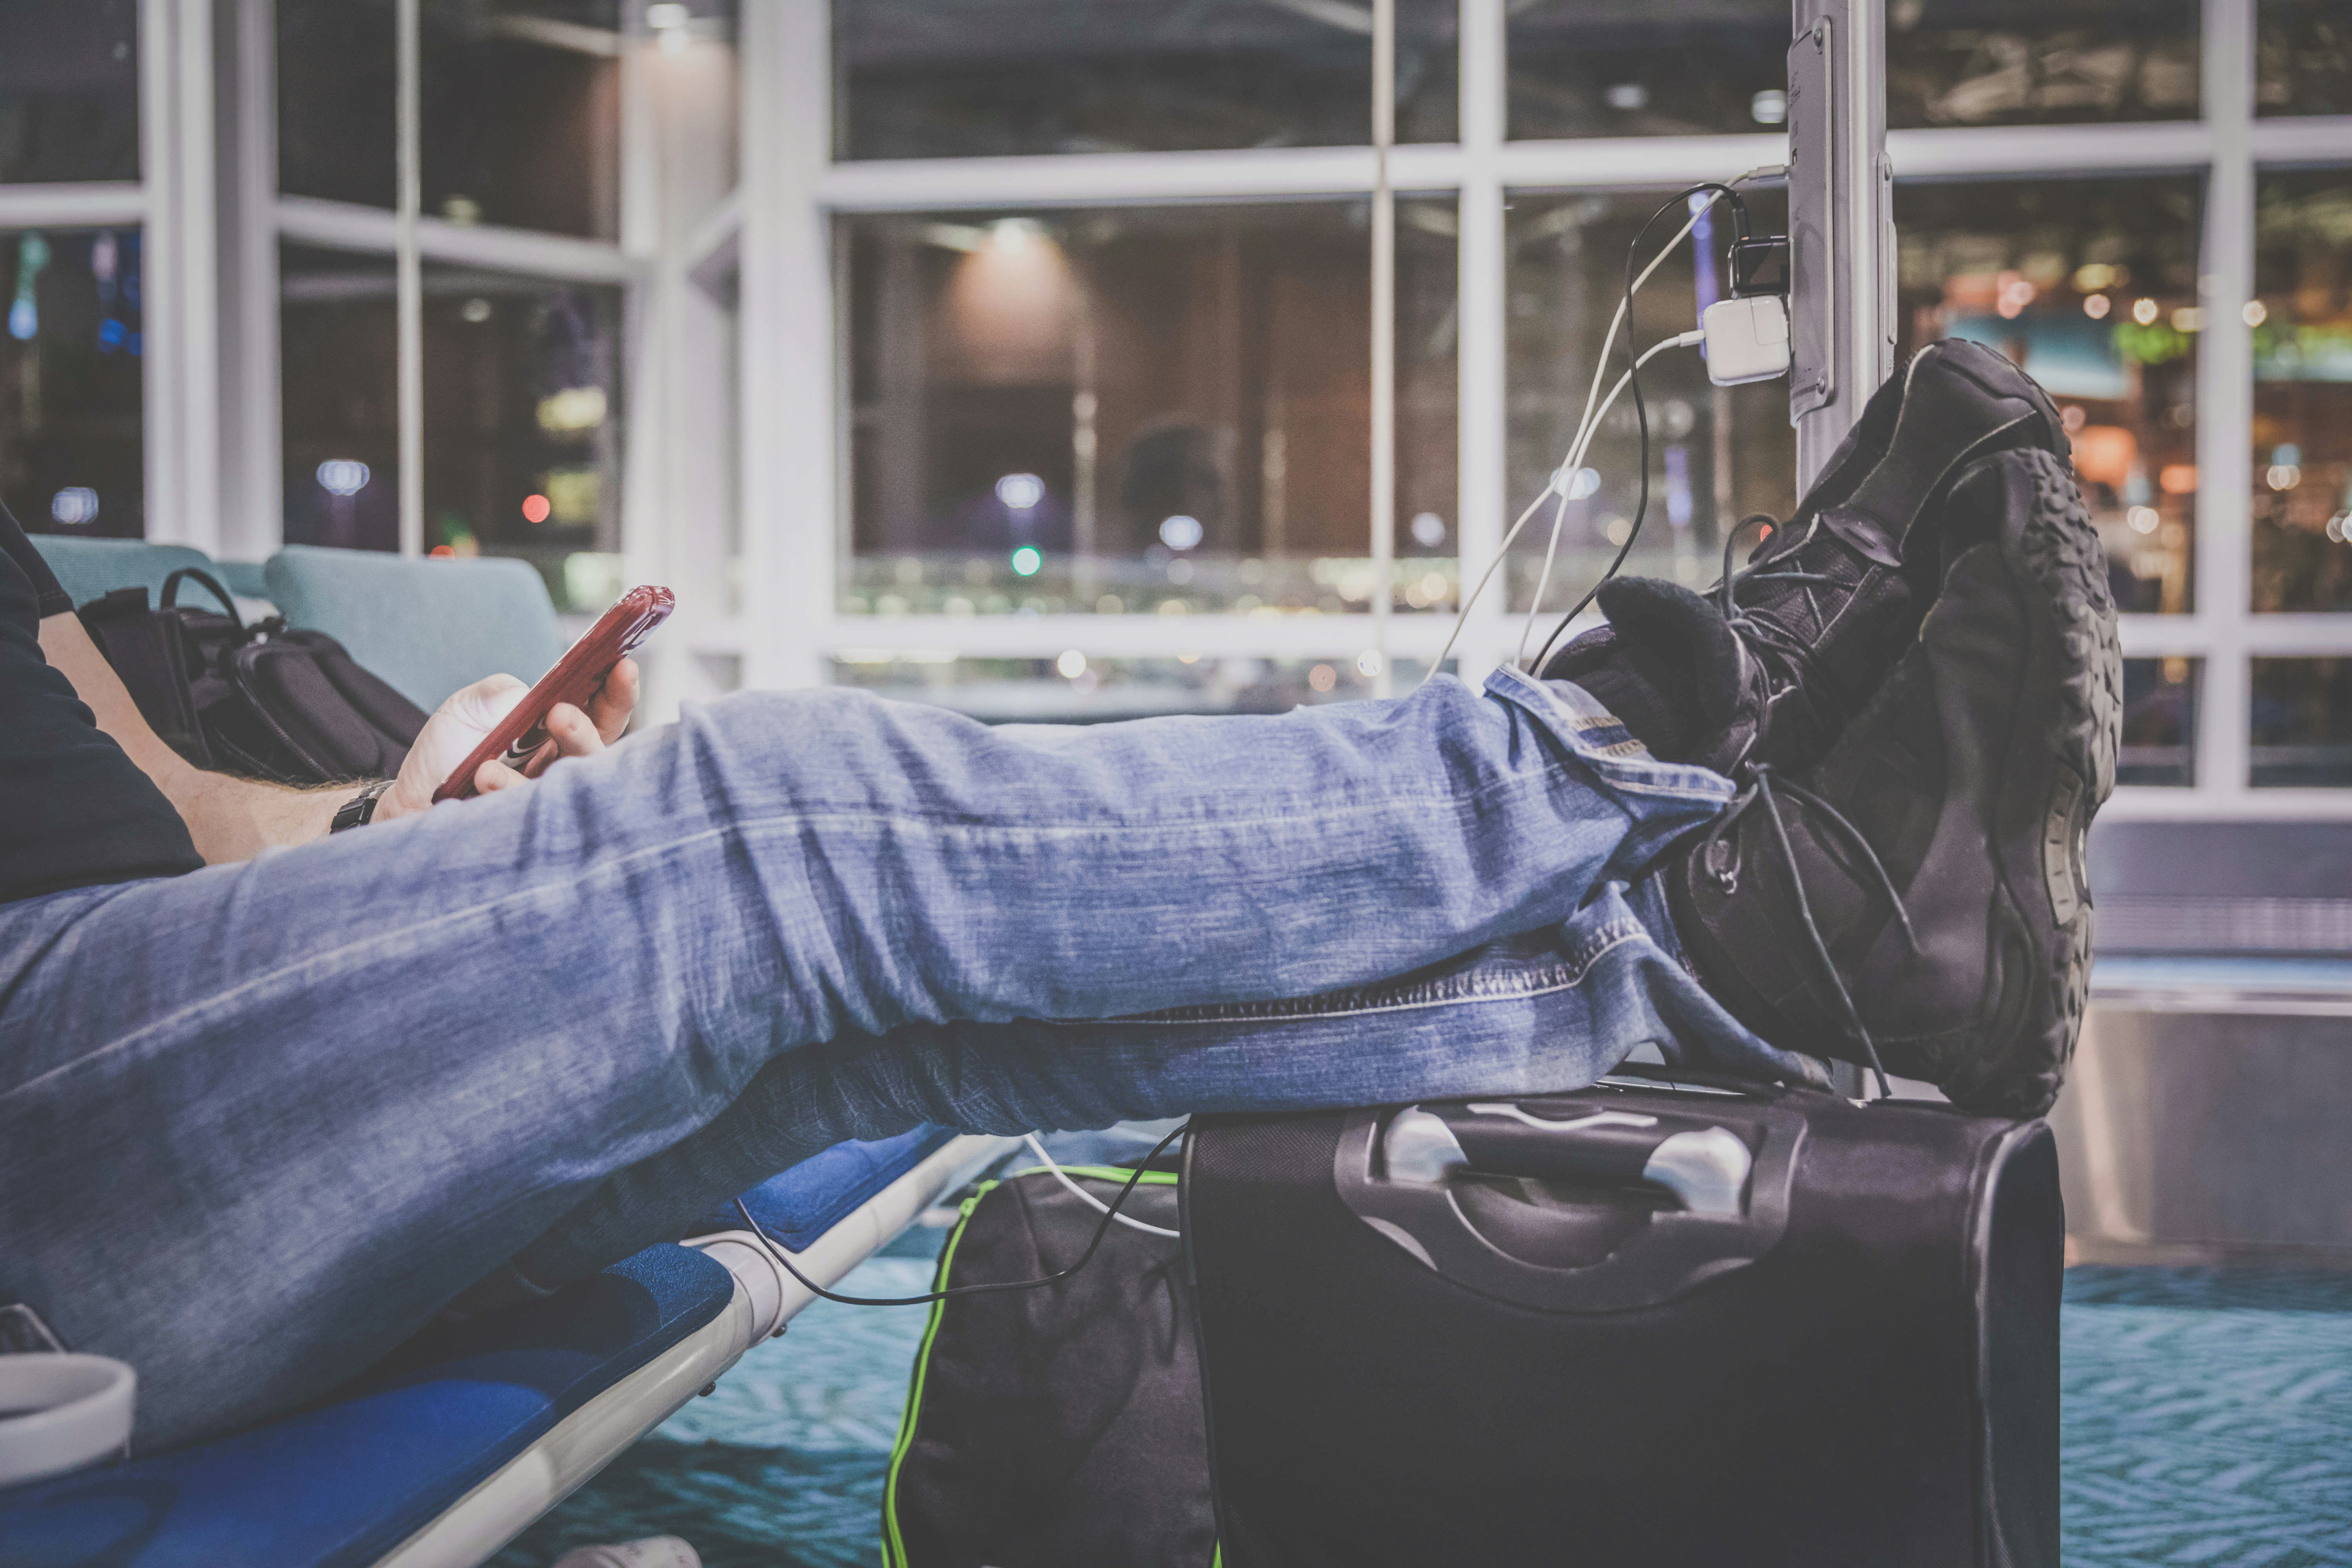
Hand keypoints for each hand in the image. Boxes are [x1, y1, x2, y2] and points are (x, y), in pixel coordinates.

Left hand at [375, 658, 638, 824]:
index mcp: (559, 733)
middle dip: (586, 728)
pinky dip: (512, 788)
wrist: (410, 801)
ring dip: (560, 753)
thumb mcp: (469, 706)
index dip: (618, 691)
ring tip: (535, 730)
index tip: (623, 664)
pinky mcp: (528, 828)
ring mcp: (549, 798)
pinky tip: (485, 775)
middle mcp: (564, 766)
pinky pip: (535, 809)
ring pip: (577, 782)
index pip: (602, 712)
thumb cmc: (448, 753)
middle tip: (561, 712)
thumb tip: (531, 696)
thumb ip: (501, 691)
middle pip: (599, 749)